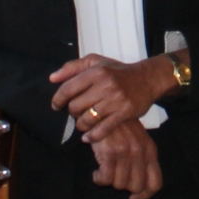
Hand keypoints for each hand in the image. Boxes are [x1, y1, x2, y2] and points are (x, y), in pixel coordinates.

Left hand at [50, 53, 176, 144]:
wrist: (146, 79)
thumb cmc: (118, 71)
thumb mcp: (96, 62)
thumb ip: (73, 67)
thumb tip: (52, 78)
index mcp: (96, 71)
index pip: (68, 88)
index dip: (58, 99)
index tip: (56, 105)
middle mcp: (105, 85)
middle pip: (76, 106)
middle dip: (72, 112)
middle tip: (76, 112)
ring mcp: (115, 100)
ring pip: (87, 119)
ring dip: (81, 125)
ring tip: (83, 123)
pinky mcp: (124, 113)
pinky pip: (102, 129)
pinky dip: (92, 136)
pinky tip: (88, 137)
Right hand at [86, 118, 162, 198]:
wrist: (103, 110)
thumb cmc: (119, 128)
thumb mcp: (138, 141)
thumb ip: (142, 161)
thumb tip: (137, 189)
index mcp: (150, 151)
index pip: (155, 184)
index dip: (144, 196)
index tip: (133, 198)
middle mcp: (141, 153)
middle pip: (136, 187)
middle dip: (123, 187)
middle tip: (114, 178)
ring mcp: (126, 152)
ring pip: (119, 184)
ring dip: (109, 182)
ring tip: (104, 171)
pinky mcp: (110, 152)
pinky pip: (105, 179)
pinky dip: (99, 179)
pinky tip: (96, 173)